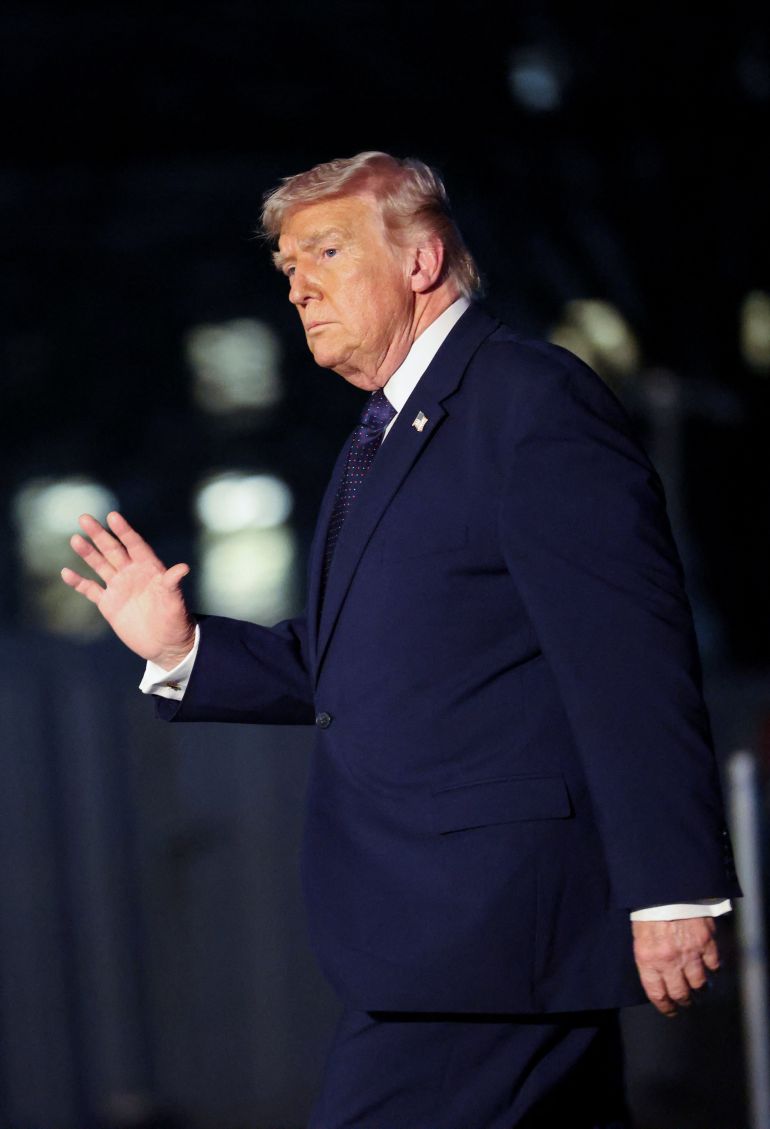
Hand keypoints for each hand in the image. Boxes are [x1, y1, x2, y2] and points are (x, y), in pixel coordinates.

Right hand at [61, 511, 195, 667]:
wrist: (166, 645)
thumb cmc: (176, 621)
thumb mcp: (175, 601)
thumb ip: (173, 583)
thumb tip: (183, 568)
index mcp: (149, 569)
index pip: (135, 545)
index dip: (124, 531)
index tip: (112, 516)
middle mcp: (132, 574)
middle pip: (113, 550)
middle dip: (99, 535)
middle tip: (84, 518)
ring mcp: (119, 588)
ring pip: (100, 566)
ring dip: (88, 553)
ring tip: (75, 539)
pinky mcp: (109, 604)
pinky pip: (91, 590)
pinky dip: (78, 582)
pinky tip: (66, 572)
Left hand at [632, 917, 719, 1016]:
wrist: (665, 886)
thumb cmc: (647, 909)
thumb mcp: (639, 936)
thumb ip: (648, 958)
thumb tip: (658, 978)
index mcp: (648, 959)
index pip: (657, 995)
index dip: (665, 1007)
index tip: (670, 1010)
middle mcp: (670, 961)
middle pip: (681, 994)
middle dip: (684, 1001)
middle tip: (686, 1001)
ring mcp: (690, 952)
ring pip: (700, 984)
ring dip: (700, 989)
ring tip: (700, 988)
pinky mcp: (706, 942)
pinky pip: (714, 965)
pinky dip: (713, 969)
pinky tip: (710, 968)